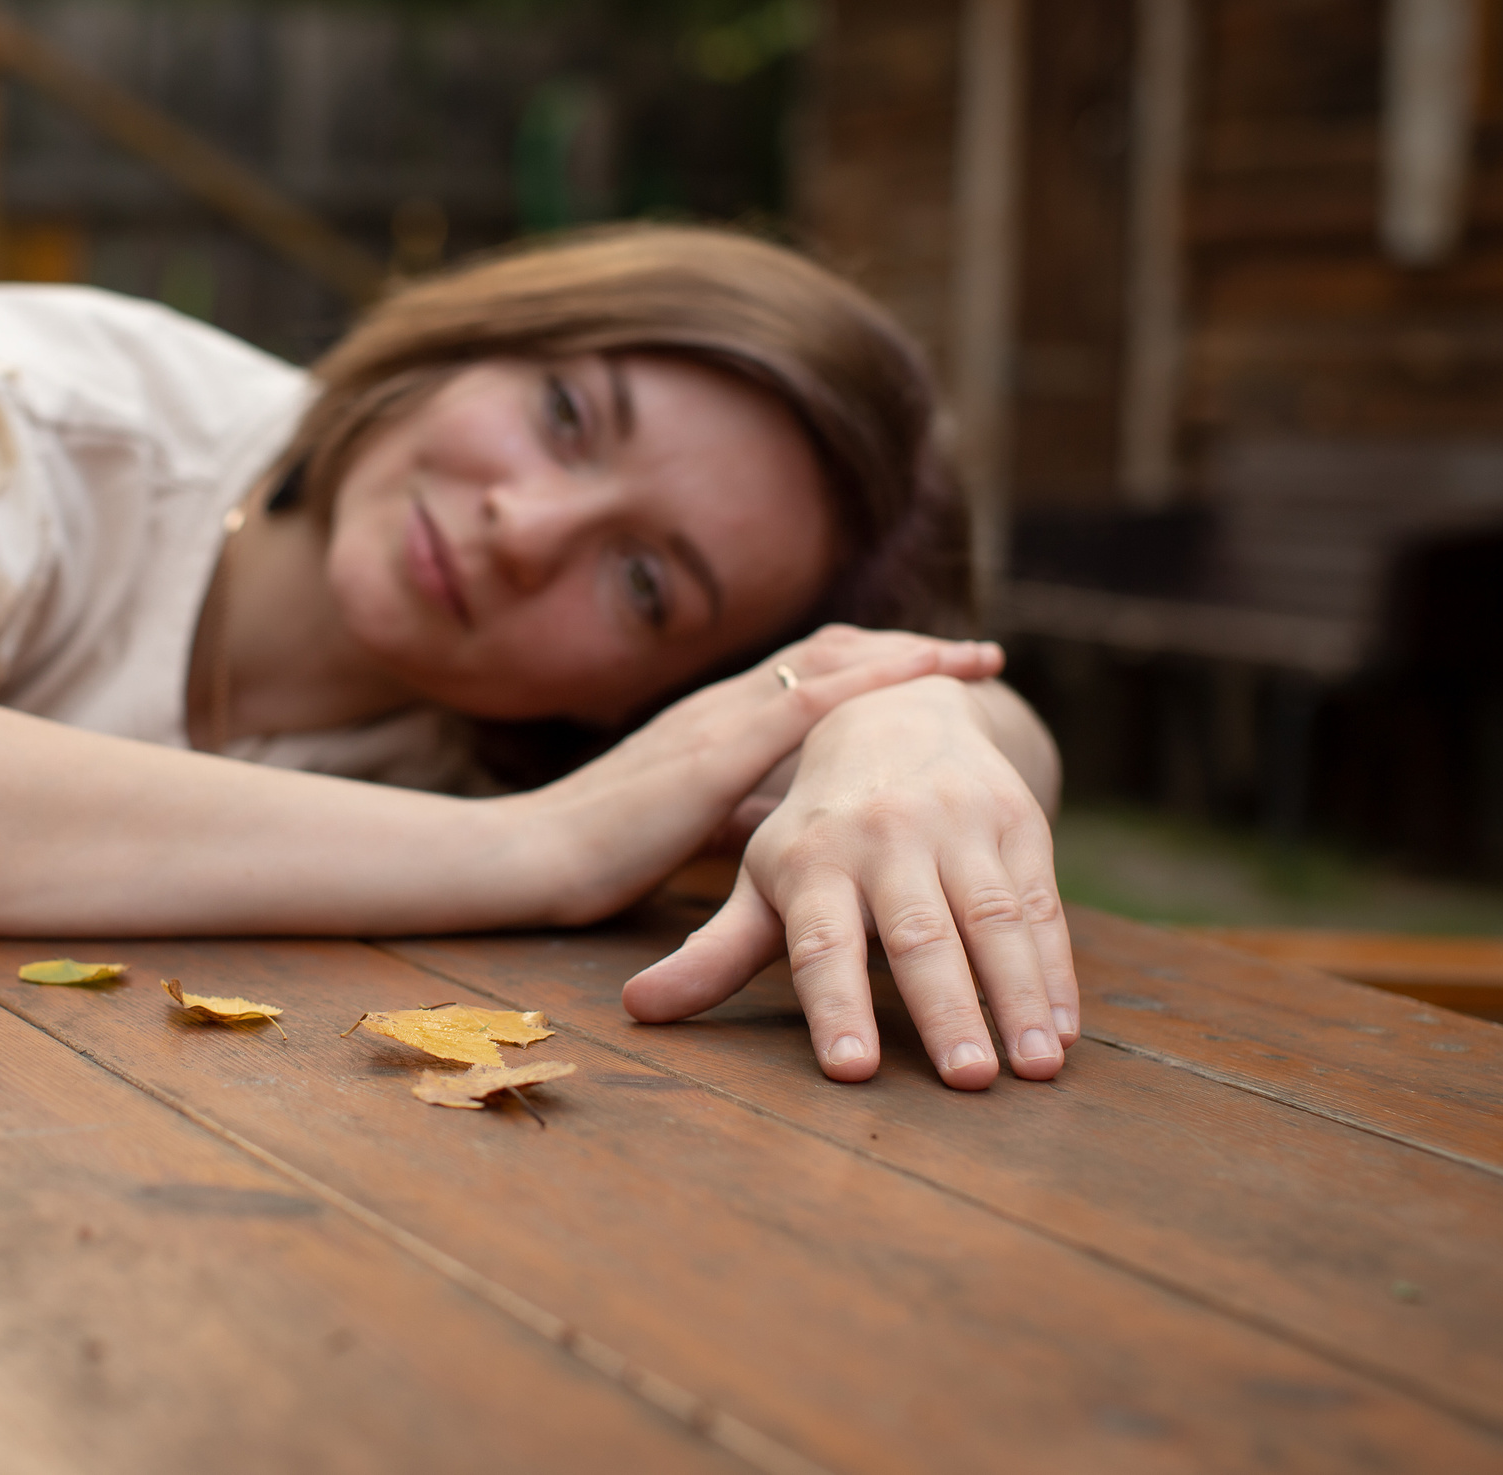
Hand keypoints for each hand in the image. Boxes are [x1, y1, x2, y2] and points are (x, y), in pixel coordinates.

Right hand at [528, 627, 1003, 922]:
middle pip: (829, 651)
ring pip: (827, 662)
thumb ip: (734, 811)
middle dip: (903, 647)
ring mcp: (719, 720)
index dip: (872, 664)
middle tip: (974, 652)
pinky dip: (868, 685)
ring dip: (904, 655)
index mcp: (712, 722)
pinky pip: (805, 701)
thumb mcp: (683, 825)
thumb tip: (791, 821)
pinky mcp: (714, 752)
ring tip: (970, 657)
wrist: (527, 854)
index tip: (933, 667)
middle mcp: (722, 704)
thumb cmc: (592, 851)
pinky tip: (918, 683)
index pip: (806, 671)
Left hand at [618, 676, 1076, 1090]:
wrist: (896, 713)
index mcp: (811, 860)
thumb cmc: (818, 828)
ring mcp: (955, 823)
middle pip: (916, 934)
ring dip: (1017, 996)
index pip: (819, 943)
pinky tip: (1063, 1030)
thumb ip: (713, 953)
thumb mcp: (763, 881)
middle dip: (944, 1008)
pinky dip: (1055, 969)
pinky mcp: (1015, 820)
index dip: (834, 1006)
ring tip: (1035, 1071)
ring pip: (990, 918)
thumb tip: (637, 1009)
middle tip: (968, 1082)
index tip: (853, 1072)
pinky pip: (1040, 903)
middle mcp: (883, 836)